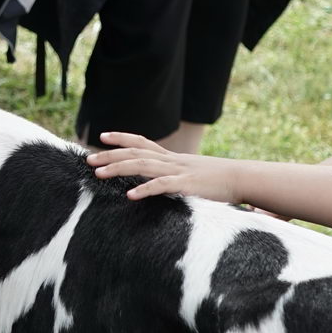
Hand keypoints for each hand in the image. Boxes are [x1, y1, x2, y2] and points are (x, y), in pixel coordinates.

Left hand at [88, 132, 247, 201]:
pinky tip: (130, 195)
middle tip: (88, 159)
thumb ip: (175, 175)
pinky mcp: (186, 185)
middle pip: (135, 152)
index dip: (122, 138)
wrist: (243, 178)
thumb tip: (160, 181)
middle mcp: (171, 160)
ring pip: (142, 165)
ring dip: (118, 168)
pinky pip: (161, 186)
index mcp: (172, 157)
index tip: (102, 136)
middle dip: (109, 155)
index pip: (142, 142)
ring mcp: (178, 171)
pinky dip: (144, 189)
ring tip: (98, 173)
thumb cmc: (219, 180)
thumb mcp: (193, 172)